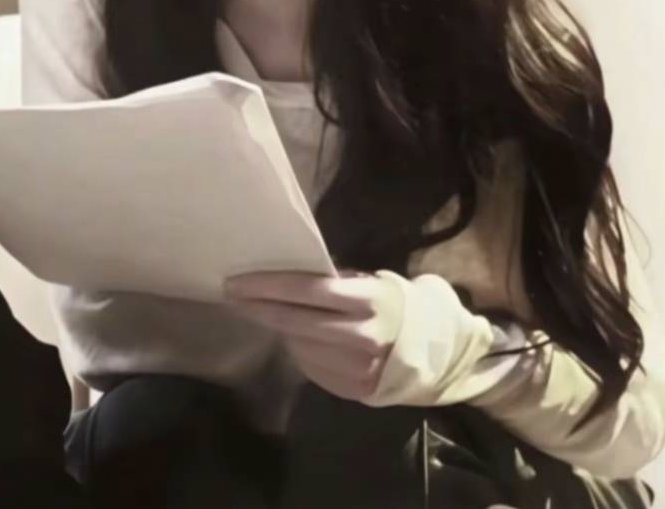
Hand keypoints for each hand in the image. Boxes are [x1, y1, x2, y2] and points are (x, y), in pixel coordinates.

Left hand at [223, 270, 404, 401]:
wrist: (432, 350)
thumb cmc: (392, 304)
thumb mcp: (369, 282)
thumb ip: (334, 281)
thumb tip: (285, 274)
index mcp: (369, 300)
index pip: (308, 290)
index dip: (269, 286)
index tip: (238, 281)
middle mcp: (362, 336)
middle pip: (296, 321)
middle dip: (259, 307)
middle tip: (232, 295)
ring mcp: (358, 368)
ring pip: (299, 346)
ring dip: (277, 328)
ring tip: (260, 311)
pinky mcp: (353, 390)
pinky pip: (310, 367)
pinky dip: (297, 350)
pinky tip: (292, 336)